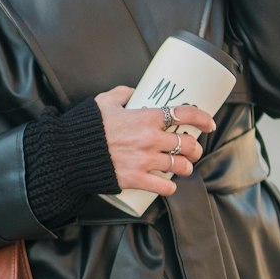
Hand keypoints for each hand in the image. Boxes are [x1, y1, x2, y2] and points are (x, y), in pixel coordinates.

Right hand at [95, 85, 215, 196]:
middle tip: (193, 150)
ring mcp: (144, 161)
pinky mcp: (136, 179)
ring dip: (186, 167)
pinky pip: (164, 187)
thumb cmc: (87, 127)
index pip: (184, 114)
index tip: (210, 123)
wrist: (70, 153)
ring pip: (180, 166)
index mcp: (145, 117)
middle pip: (188, 144)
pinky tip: (169, 185)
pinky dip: (169, 187)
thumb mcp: (104, 102)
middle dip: (195, 148)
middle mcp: (149, 139)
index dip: (203, 118)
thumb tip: (134, 91)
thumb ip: (122, 93)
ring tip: (183, 167)